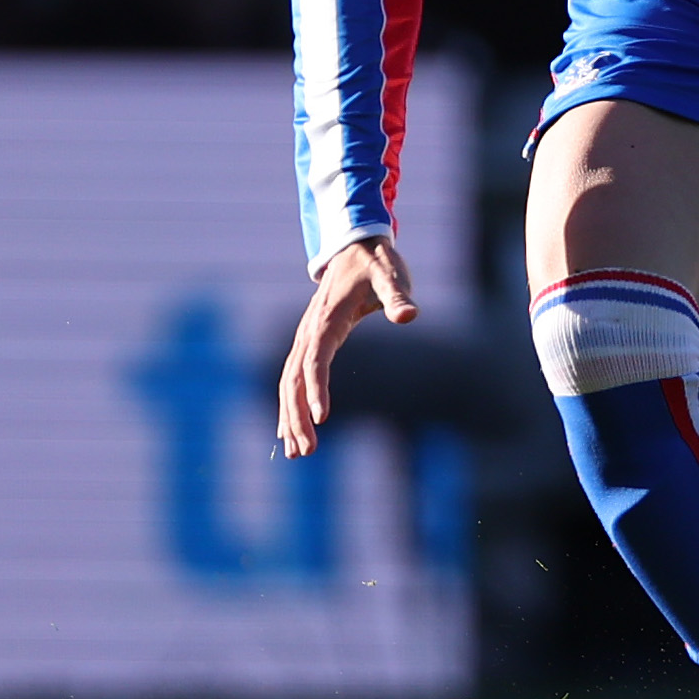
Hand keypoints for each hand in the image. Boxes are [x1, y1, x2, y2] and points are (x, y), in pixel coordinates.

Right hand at [276, 236, 416, 457]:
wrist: (356, 246)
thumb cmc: (377, 263)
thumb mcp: (392, 276)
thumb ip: (398, 297)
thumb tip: (409, 316)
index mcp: (327, 320)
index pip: (316, 361)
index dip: (317, 389)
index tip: (321, 419)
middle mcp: (310, 331)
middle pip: (295, 379)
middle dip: (296, 416)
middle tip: (306, 451)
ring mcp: (306, 338)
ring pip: (289, 382)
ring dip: (289, 417)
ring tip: (296, 452)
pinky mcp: (309, 343)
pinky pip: (293, 378)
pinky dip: (289, 405)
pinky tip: (290, 432)